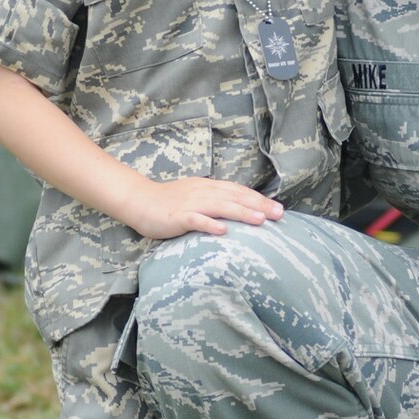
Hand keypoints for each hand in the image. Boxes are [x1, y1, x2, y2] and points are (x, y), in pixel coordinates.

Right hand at [121, 176, 284, 240]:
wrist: (140, 201)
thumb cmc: (169, 203)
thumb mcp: (197, 197)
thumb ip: (216, 202)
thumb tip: (239, 211)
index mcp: (209, 188)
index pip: (239, 191)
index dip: (259, 199)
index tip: (278, 208)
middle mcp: (203, 192)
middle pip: (235, 197)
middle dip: (258, 205)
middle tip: (279, 214)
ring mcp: (190, 204)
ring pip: (220, 206)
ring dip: (241, 212)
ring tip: (260, 220)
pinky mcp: (177, 216)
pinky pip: (196, 220)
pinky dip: (210, 224)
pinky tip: (223, 230)